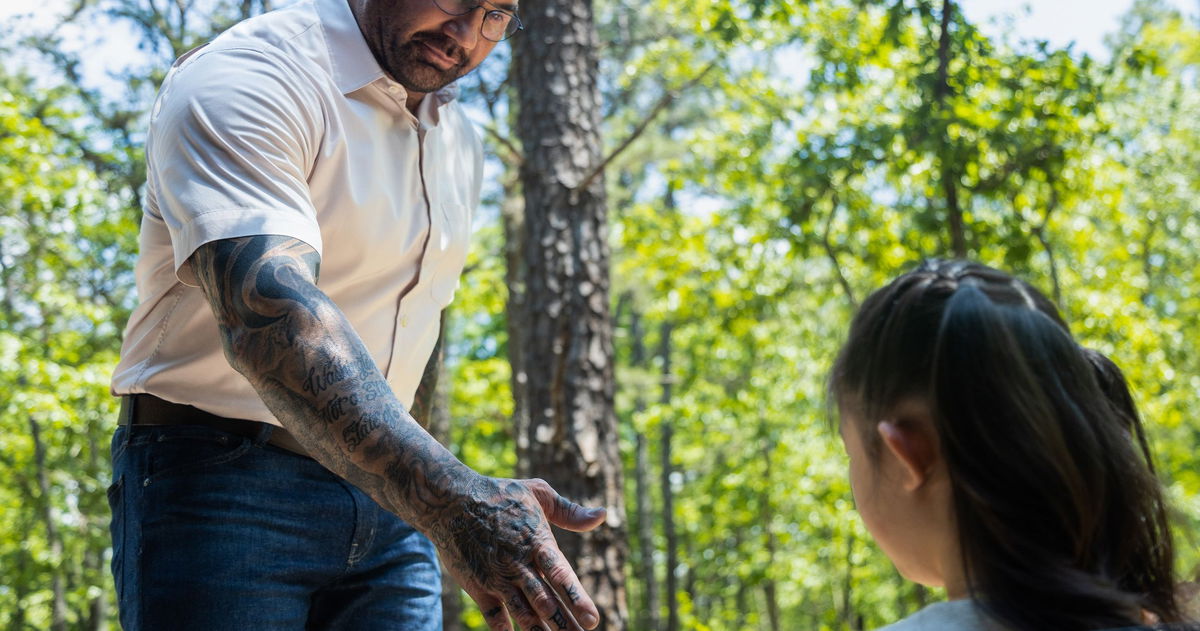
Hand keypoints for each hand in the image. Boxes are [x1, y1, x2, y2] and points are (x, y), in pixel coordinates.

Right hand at [429, 476, 606, 630]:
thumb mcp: (538, 493)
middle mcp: (518, 564)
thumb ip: (570, 512)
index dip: (577, 599)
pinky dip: (505, 630)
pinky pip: (494, 616)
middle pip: (545, 602)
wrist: (449, 499)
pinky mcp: (477, 586)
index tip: (593, 619)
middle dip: (565, 624)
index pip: (561, 575)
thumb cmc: (498, 493)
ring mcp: (497, 578)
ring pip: (522, 614)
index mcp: (536, 542)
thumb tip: (602, 515)